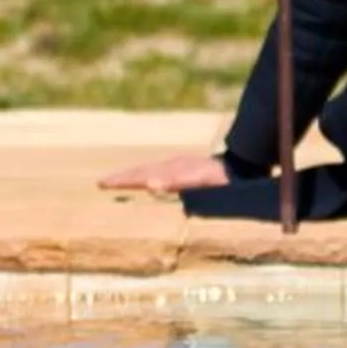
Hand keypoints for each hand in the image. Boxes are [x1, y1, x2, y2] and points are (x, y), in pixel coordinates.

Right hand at [98, 148, 231, 194]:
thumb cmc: (224, 179)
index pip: (142, 176)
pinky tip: (148, 181)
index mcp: (173, 170)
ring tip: (115, 180)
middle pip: (143, 171)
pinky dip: (147, 175)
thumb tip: (151, 183)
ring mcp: (181, 166)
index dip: (124, 180)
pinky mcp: (188, 169)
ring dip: (133, 175)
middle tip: (100, 182)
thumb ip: (176, 182)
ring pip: (150, 170)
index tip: (103, 182)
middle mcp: (174, 166)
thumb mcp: (201, 181)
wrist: (246, 164)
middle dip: (123, 177)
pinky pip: (161, 172)